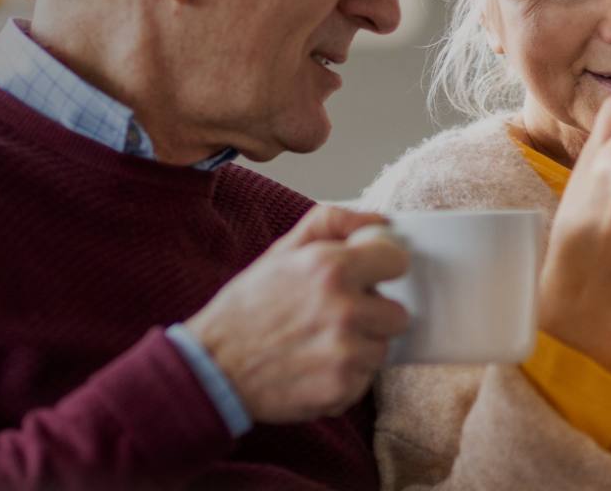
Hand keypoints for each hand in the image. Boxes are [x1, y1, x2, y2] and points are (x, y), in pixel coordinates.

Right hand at [186, 204, 409, 423]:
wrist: (213, 368)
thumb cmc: (247, 308)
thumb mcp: (280, 252)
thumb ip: (330, 223)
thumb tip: (379, 221)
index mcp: (330, 267)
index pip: (397, 261)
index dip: (381, 269)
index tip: (368, 277)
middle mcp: (344, 309)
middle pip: (397, 314)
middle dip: (371, 315)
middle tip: (334, 318)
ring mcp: (346, 353)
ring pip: (381, 349)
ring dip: (358, 348)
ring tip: (318, 344)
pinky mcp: (342, 389)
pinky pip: (365, 380)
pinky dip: (345, 377)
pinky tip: (313, 367)